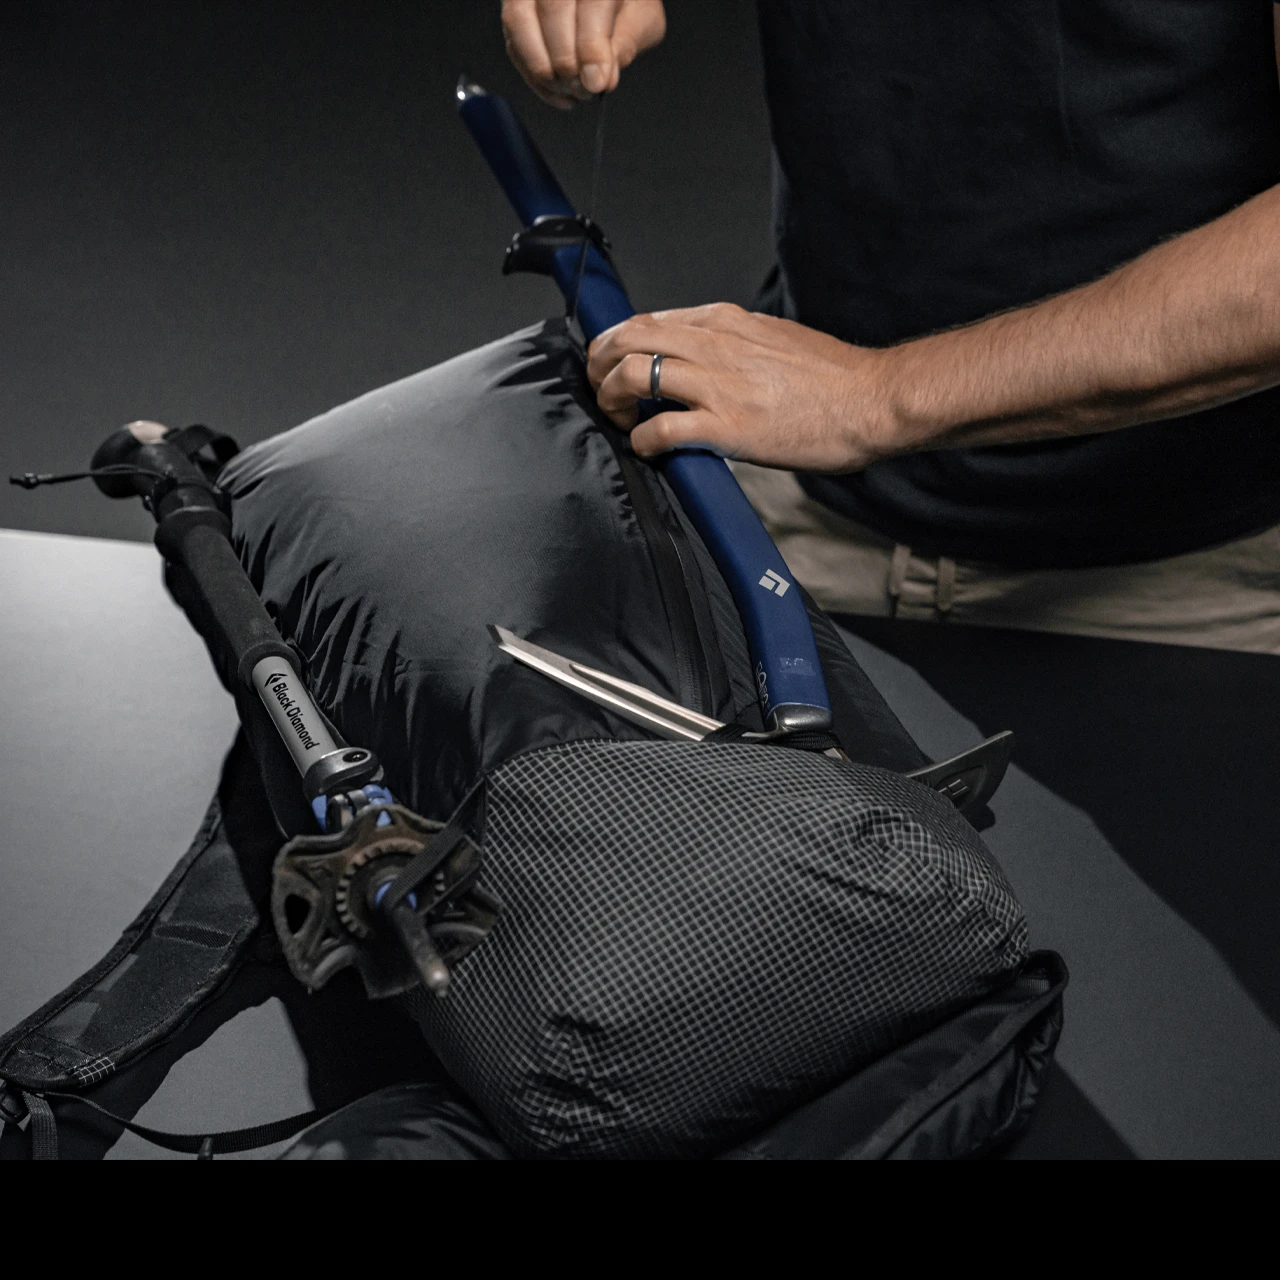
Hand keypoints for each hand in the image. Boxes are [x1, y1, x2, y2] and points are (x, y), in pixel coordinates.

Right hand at [502, 0, 665, 107]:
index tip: (596, 83)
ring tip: (571, 92)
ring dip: (543, 69)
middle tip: (585, 90)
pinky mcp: (516, 8)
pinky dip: (533, 75)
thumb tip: (600, 78)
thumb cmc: (629, 4)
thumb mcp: (643, 19)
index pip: (590, 2)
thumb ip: (625, 44)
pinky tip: (559, 93)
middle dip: (567, 60)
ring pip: (520, 22)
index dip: (591, 47)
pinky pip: (513, 41)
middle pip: (552, 8)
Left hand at [587, 303, 899, 470]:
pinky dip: (642, 439)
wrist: (871, 400)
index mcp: (725, 321)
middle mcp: (715, 344)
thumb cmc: (832, 378)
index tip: (612, 365)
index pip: (647, 320)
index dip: (616, 343)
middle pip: (627, 338)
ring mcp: (719, 384)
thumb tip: (702, 358)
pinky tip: (647, 448)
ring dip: (612, 400)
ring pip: (633, 374)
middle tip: (601, 391)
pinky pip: (661, 427)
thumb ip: (732, 344)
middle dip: (599, 365)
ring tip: (621, 420)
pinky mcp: (728, 425)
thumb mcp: (773, 339)